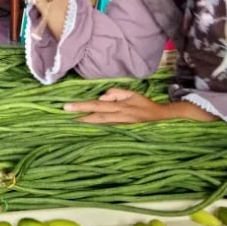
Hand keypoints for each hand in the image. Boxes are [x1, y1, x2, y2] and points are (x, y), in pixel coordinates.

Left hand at [64, 88, 216, 123]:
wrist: (162, 118)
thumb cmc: (144, 104)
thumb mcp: (131, 93)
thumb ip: (114, 93)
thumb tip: (101, 98)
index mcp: (120, 107)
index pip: (96, 105)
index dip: (82, 106)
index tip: (67, 106)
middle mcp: (118, 118)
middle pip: (95, 117)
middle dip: (79, 117)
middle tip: (64, 115)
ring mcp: (120, 127)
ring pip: (99, 125)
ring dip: (86, 124)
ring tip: (71, 124)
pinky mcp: (122, 132)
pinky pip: (106, 130)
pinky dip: (96, 129)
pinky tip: (87, 129)